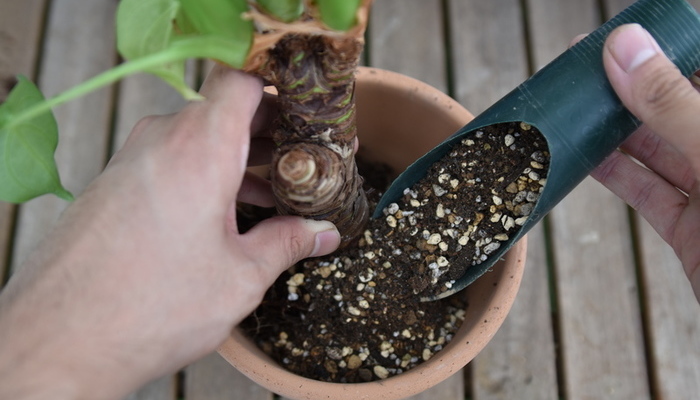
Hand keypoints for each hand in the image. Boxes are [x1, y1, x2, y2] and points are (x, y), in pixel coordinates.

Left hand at [0, 66, 339, 398]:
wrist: (63, 337)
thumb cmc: (151, 306)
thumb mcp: (240, 277)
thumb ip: (288, 242)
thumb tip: (323, 233)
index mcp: (201, 148)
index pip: (242, 81)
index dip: (278, 89)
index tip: (305, 115)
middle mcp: (162, 138)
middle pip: (224, 109)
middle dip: (266, 133)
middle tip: (299, 163)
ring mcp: (133, 157)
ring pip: (196, 135)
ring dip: (235, 157)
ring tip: (268, 195)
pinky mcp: (116, 179)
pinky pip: (169, 157)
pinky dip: (202, 172)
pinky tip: (223, 213)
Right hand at [592, 23, 699, 302]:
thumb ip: (676, 107)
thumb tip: (627, 49)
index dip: (668, 46)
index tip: (621, 36)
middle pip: (678, 106)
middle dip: (631, 87)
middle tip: (584, 69)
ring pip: (657, 148)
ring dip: (614, 131)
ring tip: (575, 109)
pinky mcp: (692, 230)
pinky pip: (647, 192)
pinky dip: (614, 175)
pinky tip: (585, 157)